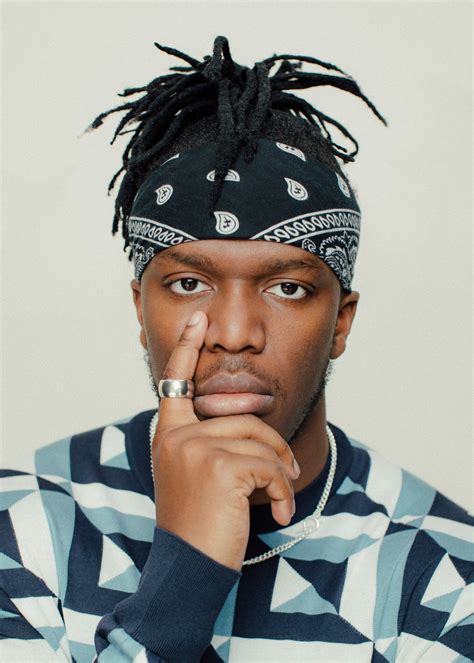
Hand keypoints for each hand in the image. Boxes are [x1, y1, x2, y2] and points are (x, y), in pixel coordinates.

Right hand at [152, 310, 299, 570]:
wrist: (189, 569)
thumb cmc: (200, 525)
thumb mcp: (198, 476)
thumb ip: (212, 443)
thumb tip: (253, 421)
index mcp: (169, 434)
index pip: (177, 382)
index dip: (187, 348)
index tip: (198, 319)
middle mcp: (176, 435)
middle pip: (244, 419)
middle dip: (273, 448)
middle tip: (287, 474)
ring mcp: (195, 448)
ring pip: (261, 443)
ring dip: (280, 474)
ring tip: (279, 500)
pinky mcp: (219, 467)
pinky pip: (270, 466)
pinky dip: (283, 490)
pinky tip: (279, 513)